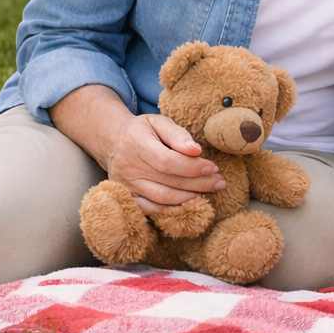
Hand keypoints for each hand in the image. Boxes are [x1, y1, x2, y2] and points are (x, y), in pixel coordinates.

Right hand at [102, 113, 226, 215]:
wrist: (114, 142)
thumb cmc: (143, 131)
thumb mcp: (159, 122)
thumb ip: (177, 134)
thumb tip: (195, 150)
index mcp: (135, 143)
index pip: (167, 161)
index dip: (192, 167)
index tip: (213, 168)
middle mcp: (127, 166)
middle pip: (168, 181)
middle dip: (198, 184)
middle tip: (219, 182)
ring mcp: (125, 184)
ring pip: (161, 198)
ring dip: (189, 198)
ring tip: (209, 192)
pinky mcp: (126, 197)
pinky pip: (150, 210)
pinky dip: (171, 209)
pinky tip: (189, 203)